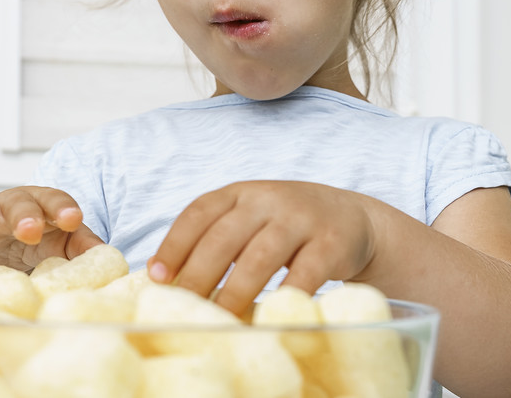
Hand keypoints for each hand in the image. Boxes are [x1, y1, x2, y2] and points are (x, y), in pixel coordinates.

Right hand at [0, 186, 103, 276]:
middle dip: (26, 215)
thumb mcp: (66, 251)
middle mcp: (18, 209)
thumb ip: (85, 251)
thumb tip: (108, 259)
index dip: (65, 211)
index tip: (73, 221)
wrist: (13, 267)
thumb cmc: (45, 253)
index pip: (59, 205)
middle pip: (22, 205)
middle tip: (30, 230)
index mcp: (49, 212)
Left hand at [148, 181, 378, 314]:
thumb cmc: (287, 226)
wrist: (352, 218)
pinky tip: (268, 316)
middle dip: (198, 275)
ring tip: (219, 318)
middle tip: (183, 307)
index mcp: (241, 192)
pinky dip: (284, 297)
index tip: (157, 277)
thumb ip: (214, 238)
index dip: (174, 244)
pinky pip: (305, 274)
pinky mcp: (332, 242)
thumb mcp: (250, 219)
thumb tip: (163, 276)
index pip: (199, 213)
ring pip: (260, 256)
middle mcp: (268, 199)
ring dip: (235, 292)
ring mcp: (302, 218)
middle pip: (224, 237)